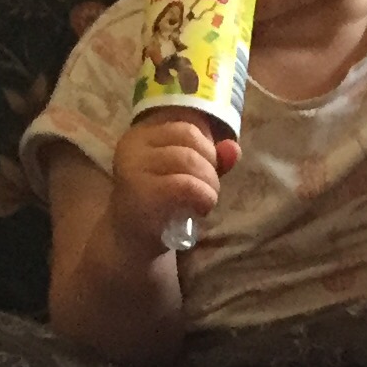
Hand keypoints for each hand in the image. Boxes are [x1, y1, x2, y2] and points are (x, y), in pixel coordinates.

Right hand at [107, 111, 235, 250]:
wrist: (133, 239)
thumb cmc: (163, 202)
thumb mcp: (188, 174)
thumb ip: (213, 159)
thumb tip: (233, 149)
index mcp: (143, 133)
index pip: (188, 127)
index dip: (208, 148)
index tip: (205, 170)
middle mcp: (133, 145)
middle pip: (191, 139)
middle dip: (211, 167)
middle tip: (207, 190)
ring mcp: (133, 167)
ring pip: (190, 160)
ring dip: (209, 184)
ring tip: (204, 201)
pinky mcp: (140, 193)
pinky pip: (186, 185)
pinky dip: (203, 197)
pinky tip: (198, 210)